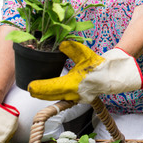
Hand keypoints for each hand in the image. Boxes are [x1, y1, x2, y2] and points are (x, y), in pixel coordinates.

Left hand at [28, 41, 142, 103]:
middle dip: (39, 92)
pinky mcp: (78, 98)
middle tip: (31, 88)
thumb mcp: (85, 54)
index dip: (39, 87)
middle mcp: (72, 93)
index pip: (51, 87)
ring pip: (56, 98)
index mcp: (72, 83)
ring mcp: (75, 98)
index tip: (30, 85)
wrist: (112, 75)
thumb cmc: (98, 65)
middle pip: (50, 96)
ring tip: (37, 90)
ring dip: (46, 94)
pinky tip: (51, 91)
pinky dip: (54, 95)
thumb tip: (61, 44)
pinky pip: (62, 98)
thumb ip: (71, 48)